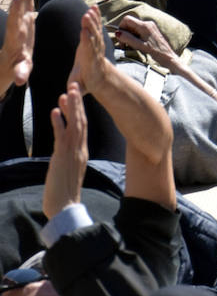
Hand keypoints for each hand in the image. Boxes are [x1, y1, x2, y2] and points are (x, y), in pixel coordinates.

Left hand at [0, 0, 35, 94]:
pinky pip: (27, 4)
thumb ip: (21, 73)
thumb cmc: (16, 69)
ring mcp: (20, 22)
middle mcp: (17, 27)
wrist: (10, 63)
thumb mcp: (20, 72)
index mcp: (16, 37)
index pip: (15, 21)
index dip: (17, 9)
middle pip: (18, 8)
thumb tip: (21, 80)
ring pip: (22, 4)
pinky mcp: (25, 20)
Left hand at [43, 83, 87, 219]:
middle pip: (81, 121)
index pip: (82, 127)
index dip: (79, 110)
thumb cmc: (65, 195)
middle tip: (74, 85)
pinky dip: (58, 122)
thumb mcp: (70, 172)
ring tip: (67, 92)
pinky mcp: (62, 157)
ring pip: (74, 125)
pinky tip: (54, 112)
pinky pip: (61, 136)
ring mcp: (72, 153)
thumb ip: (69, 160)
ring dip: (71, 107)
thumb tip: (65, 154)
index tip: (74, 97)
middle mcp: (80, 150)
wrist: (65, 210)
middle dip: (77, 103)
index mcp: (82, 153)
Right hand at [67, 5, 109, 99]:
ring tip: (90, 9)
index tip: (85, 32)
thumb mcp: (81, 89)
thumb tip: (71, 90)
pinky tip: (94, 7)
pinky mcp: (96, 40)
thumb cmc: (86, 84)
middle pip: (93, 38)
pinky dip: (96, 17)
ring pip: (95, 31)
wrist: (99, 78)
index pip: (89, 50)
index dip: (87, 41)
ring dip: (93, 20)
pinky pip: (96, 27)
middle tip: (87, 16)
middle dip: (90, 27)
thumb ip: (77, 89)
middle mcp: (95, 52)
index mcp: (91, 63)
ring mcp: (97, 45)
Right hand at [115, 15, 179, 71]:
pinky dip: (135, 36)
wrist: (168, 56)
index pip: (127, 19)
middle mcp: (147, 23)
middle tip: (125, 45)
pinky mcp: (152, 30)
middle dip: (125, 32)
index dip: (121, 27)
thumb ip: (128, 39)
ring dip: (130, 35)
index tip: (121, 39)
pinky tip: (137, 44)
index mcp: (144, 26)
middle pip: (130, 23)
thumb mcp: (140, 46)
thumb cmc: (155, 52)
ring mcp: (150, 26)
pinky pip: (139, 30)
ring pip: (134, 27)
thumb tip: (117, 33)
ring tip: (131, 46)